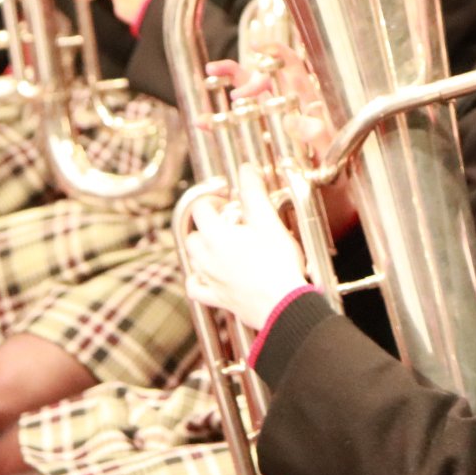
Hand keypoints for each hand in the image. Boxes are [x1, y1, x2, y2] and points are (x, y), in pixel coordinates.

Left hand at [185, 164, 308, 329]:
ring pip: (192, 259)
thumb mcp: (268, 221)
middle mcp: (206, 257)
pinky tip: (208, 274)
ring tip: (223, 245)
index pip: (200, 208)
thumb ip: (254, 193)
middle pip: (193, 234)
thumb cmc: (277, 264)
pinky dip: (198, 279)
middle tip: (228, 222)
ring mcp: (210, 279)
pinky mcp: (217, 299)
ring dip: (202, 249)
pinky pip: (196, 288)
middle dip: (206, 225)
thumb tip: (245, 170)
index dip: (212, 200)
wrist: (283, 304)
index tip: (227, 201)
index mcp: (216, 236)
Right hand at [205, 48, 358, 236]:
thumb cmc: (340, 178)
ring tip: (208, 78)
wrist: (335, 206)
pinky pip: (240, 125)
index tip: (258, 46)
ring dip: (228, 85)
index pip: (295, 69)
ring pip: (249, 95)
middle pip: (264, 77)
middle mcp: (291, 108)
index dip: (278, 53)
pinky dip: (220, 120)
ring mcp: (275, 123)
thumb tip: (299, 119)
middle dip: (243, 72)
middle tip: (230, 87)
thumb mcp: (332, 156)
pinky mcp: (263, 141)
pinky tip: (204, 122)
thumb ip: (318, 137)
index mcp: (311, 105)